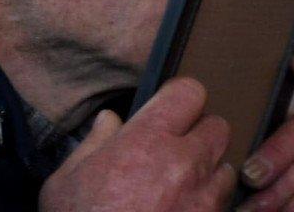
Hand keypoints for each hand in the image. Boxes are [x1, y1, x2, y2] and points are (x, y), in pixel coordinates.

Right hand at [39, 77, 236, 211]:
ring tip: (185, 188)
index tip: (172, 109)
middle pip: (218, 127)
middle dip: (202, 134)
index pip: (189, 92)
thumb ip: (93, 143)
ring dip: (211, 173)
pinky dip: (210, 207)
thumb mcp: (65, 181)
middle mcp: (183, 164)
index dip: (181, 98)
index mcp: (146, 140)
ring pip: (228, 169)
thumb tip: (109, 122)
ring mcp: (202, 201)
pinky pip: (224, 207)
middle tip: (179, 150)